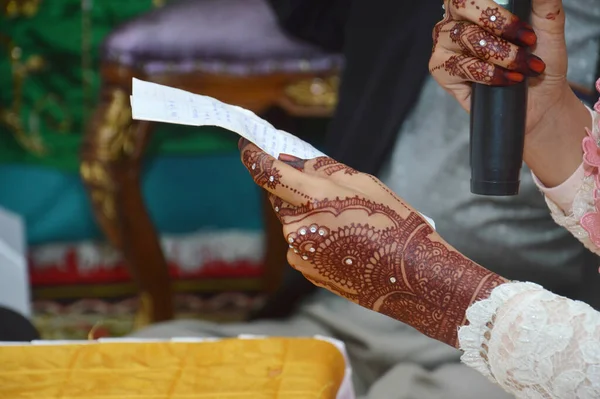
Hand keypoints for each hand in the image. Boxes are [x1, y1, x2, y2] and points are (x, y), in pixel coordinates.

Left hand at [240, 140, 506, 346]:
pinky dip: (314, 238)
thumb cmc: (394, 224)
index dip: (253, 157)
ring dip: (308, 216)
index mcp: (314, 198)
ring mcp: (299, 252)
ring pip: (292, 222)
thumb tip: (289, 161)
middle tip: (330, 197)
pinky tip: (343, 244)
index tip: (247, 147)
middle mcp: (299, 227)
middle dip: (295, 192)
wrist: (411, 276)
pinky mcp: (304, 270)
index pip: (269, 173)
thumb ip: (321, 170)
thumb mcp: (364, 183)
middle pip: (281, 199)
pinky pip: (301, 243)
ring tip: (346, 225)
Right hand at [429, 0, 568, 134]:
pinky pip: (462, 67)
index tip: (525, 27)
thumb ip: (544, 2)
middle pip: (464, 8)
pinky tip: (508, 80)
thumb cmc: (538, 57)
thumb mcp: (548, 24)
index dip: (497, 10)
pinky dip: (490, 74)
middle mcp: (452, 22)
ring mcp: (443, 46)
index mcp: (471, 5)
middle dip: (502, 28)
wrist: (538, 96)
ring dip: (503, 56)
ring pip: (467, 40)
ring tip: (524, 68)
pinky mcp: (441, 71)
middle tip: (529, 43)